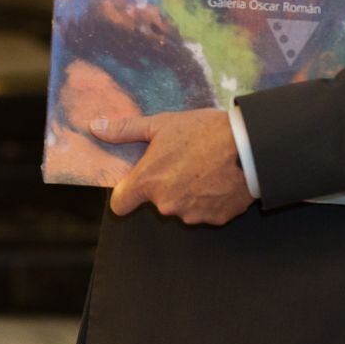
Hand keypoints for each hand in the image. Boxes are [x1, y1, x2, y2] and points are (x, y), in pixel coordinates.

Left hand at [101, 109, 253, 225]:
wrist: (250, 146)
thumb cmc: (203, 132)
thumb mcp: (161, 124)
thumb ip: (125, 130)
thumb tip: (94, 127)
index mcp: (148, 182)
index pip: (120, 205)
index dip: (126, 194)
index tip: (135, 183)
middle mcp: (166, 204)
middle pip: (156, 202)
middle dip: (165, 186)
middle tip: (182, 162)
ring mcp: (192, 214)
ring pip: (182, 207)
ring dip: (188, 193)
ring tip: (204, 168)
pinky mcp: (216, 219)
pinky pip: (206, 211)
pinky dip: (210, 199)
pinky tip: (220, 179)